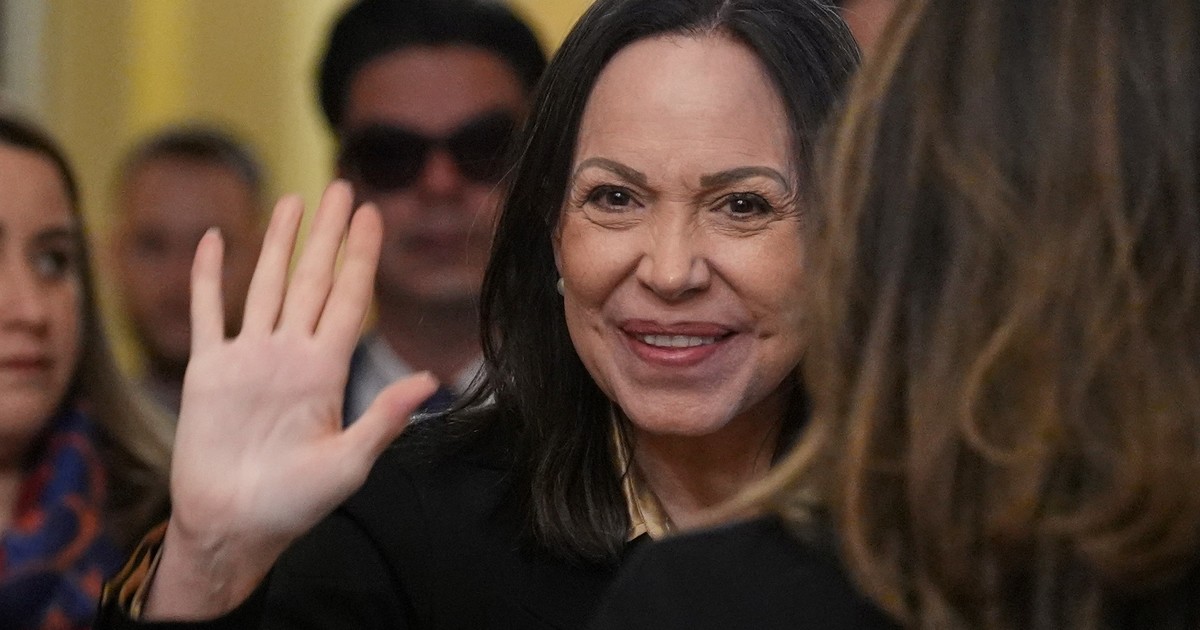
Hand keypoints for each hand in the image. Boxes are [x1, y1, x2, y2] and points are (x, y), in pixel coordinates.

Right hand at [144, 181, 437, 618]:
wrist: (232, 527)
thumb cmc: (293, 504)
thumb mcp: (348, 464)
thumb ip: (384, 418)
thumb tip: (430, 380)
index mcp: (325, 371)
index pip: (347, 298)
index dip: (359, 256)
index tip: (372, 214)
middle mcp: (289, 354)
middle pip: (311, 279)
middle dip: (326, 234)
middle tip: (341, 186)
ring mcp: (248, 359)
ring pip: (264, 285)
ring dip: (275, 243)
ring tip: (291, 201)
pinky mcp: (207, 372)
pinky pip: (206, 314)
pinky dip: (206, 277)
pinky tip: (212, 240)